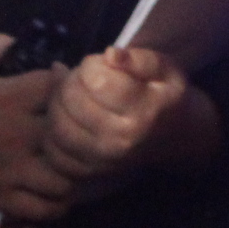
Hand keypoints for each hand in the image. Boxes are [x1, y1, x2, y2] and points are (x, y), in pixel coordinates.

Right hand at [0, 34, 73, 219]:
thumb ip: (0, 45)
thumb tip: (28, 40)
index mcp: (7, 99)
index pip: (58, 89)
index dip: (67, 82)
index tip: (63, 83)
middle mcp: (14, 136)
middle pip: (70, 136)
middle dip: (80, 129)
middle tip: (77, 126)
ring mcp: (9, 171)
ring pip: (62, 179)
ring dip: (74, 170)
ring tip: (73, 160)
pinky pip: (41, 209)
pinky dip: (57, 203)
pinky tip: (59, 189)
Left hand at [43, 46, 221, 187]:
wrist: (176, 137)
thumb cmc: (166, 96)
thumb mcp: (165, 69)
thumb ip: (138, 59)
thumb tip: (109, 55)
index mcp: (143, 112)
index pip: (95, 79)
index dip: (91, 64)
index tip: (101, 64)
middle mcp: (120, 140)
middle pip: (71, 100)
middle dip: (71, 80)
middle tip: (84, 78)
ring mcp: (102, 160)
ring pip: (57, 126)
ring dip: (57, 103)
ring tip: (73, 95)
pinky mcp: (88, 172)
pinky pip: (54, 152)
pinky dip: (53, 133)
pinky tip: (67, 119)